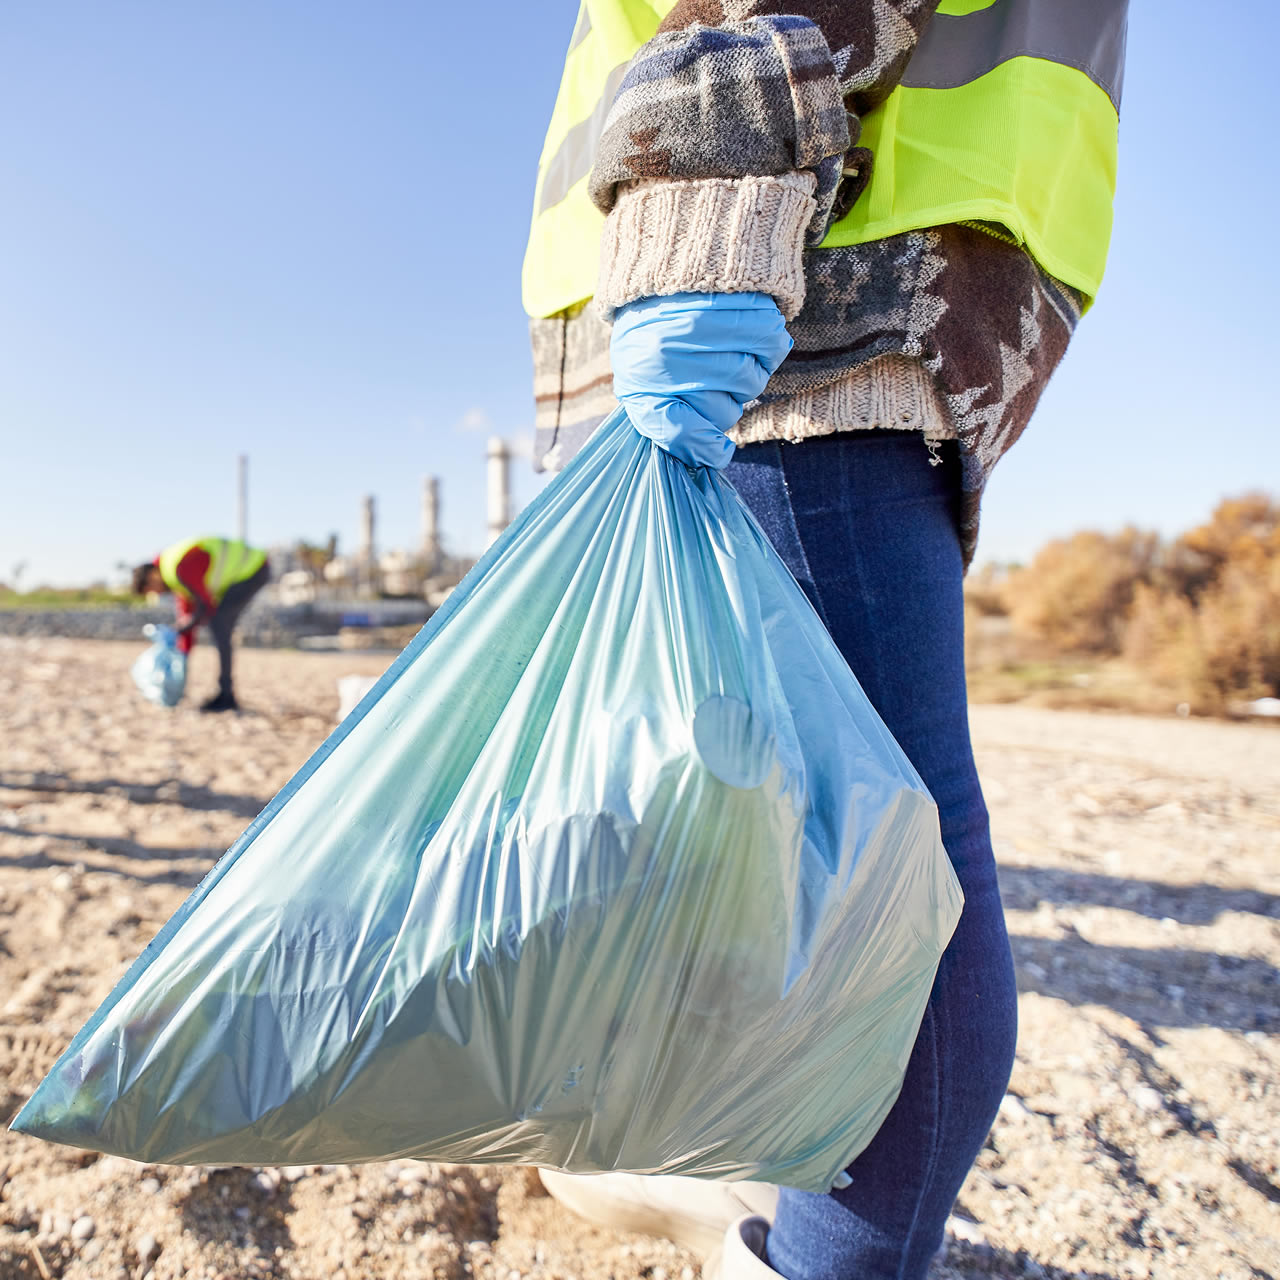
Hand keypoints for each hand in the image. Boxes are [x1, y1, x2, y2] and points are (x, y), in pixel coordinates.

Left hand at [611, 291, 791, 468]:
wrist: (668, 257)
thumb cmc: (653, 329)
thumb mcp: (638, 370)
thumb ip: (662, 415)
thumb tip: (708, 456)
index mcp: (640, 372)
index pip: (677, 430)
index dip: (702, 448)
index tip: (718, 453)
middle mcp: (673, 351)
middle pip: (722, 412)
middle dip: (722, 404)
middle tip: (709, 379)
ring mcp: (710, 326)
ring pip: (750, 384)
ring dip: (744, 377)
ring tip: (724, 352)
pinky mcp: (744, 304)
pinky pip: (772, 351)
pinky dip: (765, 349)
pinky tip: (746, 336)